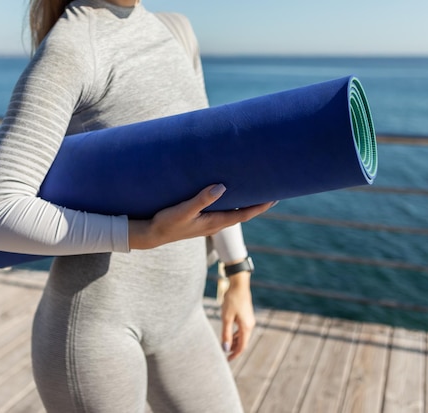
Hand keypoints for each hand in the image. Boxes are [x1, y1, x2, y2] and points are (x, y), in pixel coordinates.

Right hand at [129, 184, 272, 249]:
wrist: (153, 234)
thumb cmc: (167, 223)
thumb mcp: (184, 210)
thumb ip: (202, 199)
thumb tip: (221, 187)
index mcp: (215, 222)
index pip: (244, 214)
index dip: (261, 206)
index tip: (275, 197)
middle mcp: (215, 224)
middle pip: (243, 213)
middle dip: (258, 203)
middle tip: (272, 188)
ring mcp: (209, 223)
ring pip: (234, 212)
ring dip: (246, 202)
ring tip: (256, 189)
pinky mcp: (202, 220)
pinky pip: (224, 210)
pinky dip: (232, 203)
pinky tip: (230, 194)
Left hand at [221, 270, 254, 360]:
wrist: (239, 285)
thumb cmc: (231, 300)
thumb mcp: (226, 318)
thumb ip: (226, 334)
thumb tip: (225, 348)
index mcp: (246, 327)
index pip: (242, 346)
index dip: (235, 354)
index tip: (227, 360)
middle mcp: (250, 325)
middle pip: (243, 342)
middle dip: (234, 349)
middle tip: (223, 354)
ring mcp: (249, 320)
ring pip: (242, 335)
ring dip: (234, 341)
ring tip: (224, 345)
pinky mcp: (247, 316)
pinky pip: (242, 329)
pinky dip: (235, 334)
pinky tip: (228, 334)